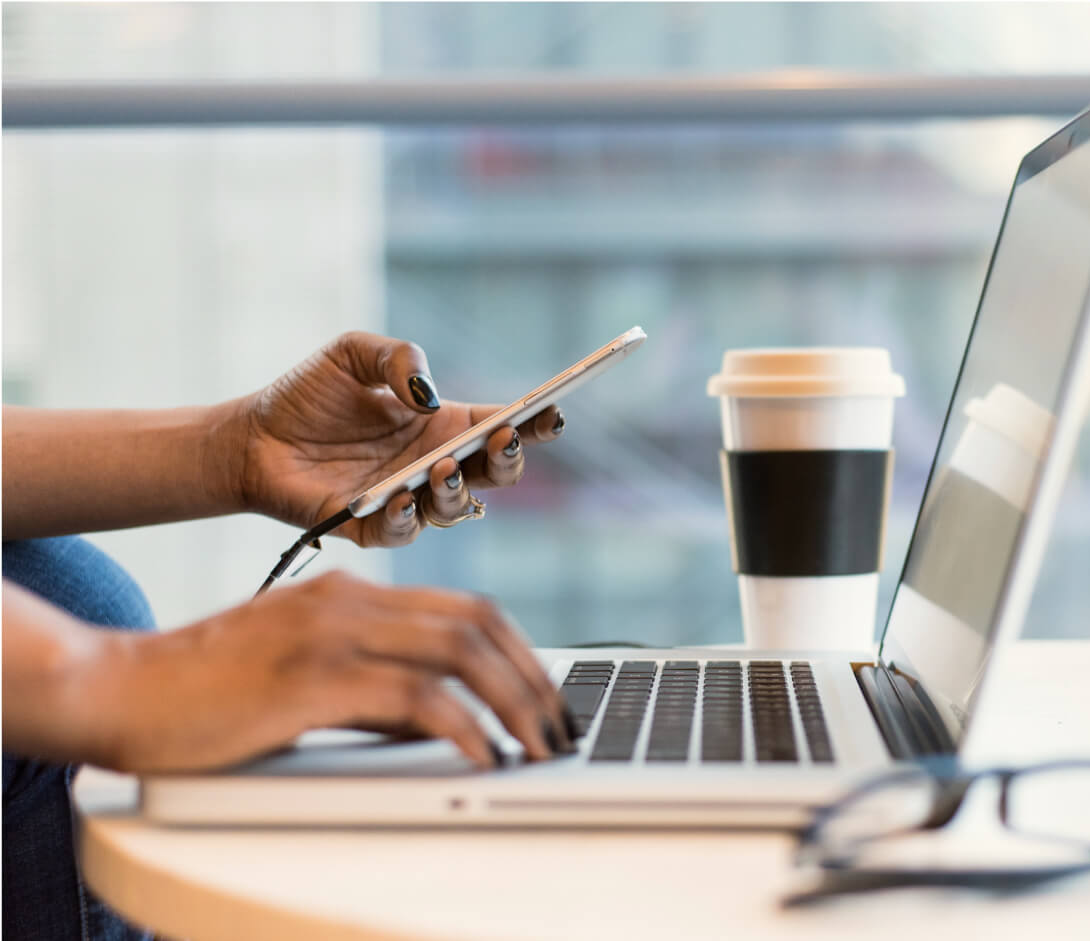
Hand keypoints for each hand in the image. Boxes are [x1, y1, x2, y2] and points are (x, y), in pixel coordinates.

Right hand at [85, 571, 574, 772]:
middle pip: (478, 623)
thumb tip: (441, 721)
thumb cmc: (205, 693)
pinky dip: (463, 727)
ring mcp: (331, 633)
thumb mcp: (304, 676)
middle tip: (559, 727)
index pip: (466, 608)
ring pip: (460, 652)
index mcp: (351, 593)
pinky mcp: (312, 678)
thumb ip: (373, 687)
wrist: (116, 690)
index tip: (547, 697)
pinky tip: (482, 756)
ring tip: (538, 747)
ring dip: (514, 702)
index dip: (521, 651)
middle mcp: (349, 600)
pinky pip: (415, 697)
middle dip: (534, 678)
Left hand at [234, 331, 565, 545]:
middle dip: (509, 459)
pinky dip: (407, 518)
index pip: (503, 426)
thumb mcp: (353, 353)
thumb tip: (427, 395)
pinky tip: (400, 496)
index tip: (551, 411)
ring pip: (457, 509)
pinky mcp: (371, 527)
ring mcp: (408, 500)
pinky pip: (403, 532)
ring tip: (442, 467)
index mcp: (443, 425)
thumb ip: (397, 357)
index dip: (534, 422)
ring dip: (458, 490)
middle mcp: (435, 466)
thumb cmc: (307, 395)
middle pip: (496, 474)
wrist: (250, 437)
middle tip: (502, 439)